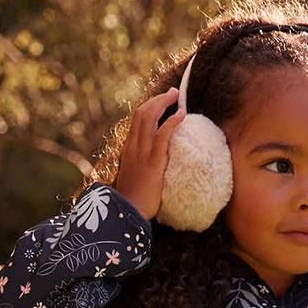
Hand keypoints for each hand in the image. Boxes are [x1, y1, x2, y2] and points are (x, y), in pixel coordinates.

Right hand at [113, 88, 187, 221]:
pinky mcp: (152, 162)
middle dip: (158, 99)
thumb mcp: (134, 179)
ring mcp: (141, 153)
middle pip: (141, 112)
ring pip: (149, 118)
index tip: (161, 102)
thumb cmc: (131, 202)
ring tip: (177, 96)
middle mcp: (132, 147)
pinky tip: (182, 115)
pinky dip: (172, 122)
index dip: (149, 107)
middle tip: (172, 94)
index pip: (136, 120)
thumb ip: (141, 169)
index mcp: (128, 150)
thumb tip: (153, 168)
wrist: (126, 214)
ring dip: (164, 103)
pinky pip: (161, 136)